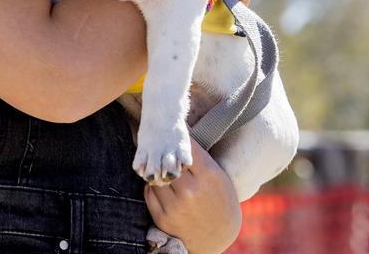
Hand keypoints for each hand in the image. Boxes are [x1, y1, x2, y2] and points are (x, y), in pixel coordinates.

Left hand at [144, 138, 241, 253]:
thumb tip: (179, 132)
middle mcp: (191, 190)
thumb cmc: (219, 200)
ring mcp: (176, 206)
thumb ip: (198, 158)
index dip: (178, 139)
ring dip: (157, 172)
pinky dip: (152, 187)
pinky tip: (162, 187)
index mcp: (208, 175)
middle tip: (162, 151)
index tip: (173, 133)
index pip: (185, 145)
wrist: (219, 236)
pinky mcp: (163, 218)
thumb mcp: (217, 176)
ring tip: (163, 171)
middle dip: (165, 156)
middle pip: (166, 160)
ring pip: (155, 175)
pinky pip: (149, 192)